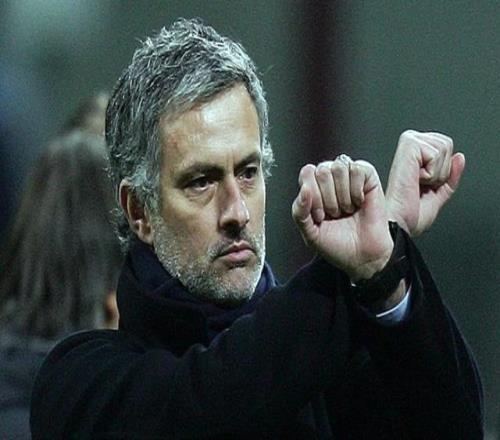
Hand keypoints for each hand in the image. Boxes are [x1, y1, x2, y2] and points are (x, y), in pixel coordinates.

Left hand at [292, 155, 393, 281]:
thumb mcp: (310, 234)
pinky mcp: (368, 176)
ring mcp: (348, 176)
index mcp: (313, 188)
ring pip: (339, 168)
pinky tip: (359, 202)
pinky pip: (357, 168)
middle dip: (329, 199)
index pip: (307, 173)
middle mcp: (330, 179)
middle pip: (322, 171)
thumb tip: (304, 189)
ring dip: (343, 195)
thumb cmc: (337, 244)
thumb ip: (299, 212)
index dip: (313, 195)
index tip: (320, 215)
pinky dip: (357, 190)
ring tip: (347, 209)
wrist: (362, 256)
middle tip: (336, 214)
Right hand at [386, 130, 464, 236]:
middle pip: (447, 144)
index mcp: (414, 154)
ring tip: (418, 183)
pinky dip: (431, 173)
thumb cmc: (408, 214)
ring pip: (444, 147)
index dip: (443, 170)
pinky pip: (437, 154)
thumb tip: (459, 157)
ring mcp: (408, 142)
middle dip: (442, 170)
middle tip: (422, 185)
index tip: (424, 185)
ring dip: (436, 173)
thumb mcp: (438, 194)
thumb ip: (450, 176)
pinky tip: (415, 180)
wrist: (398, 223)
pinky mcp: (408, 145)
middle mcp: (409, 144)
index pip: (446, 146)